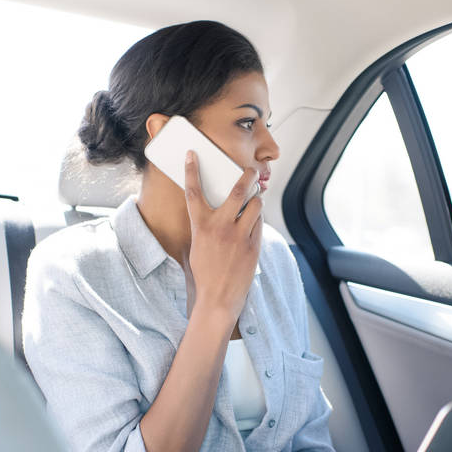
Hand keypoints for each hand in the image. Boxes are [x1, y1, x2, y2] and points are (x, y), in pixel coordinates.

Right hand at [183, 150, 262, 321]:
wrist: (218, 298)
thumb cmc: (205, 272)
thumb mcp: (198, 245)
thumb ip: (207, 225)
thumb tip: (219, 208)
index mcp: (200, 226)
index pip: (194, 191)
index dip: (192, 170)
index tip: (193, 154)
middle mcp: (220, 227)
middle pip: (237, 190)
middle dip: (247, 175)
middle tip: (251, 170)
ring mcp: (239, 235)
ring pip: (255, 205)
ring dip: (256, 199)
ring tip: (254, 200)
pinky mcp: (254, 245)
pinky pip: (259, 223)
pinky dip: (257, 219)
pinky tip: (254, 222)